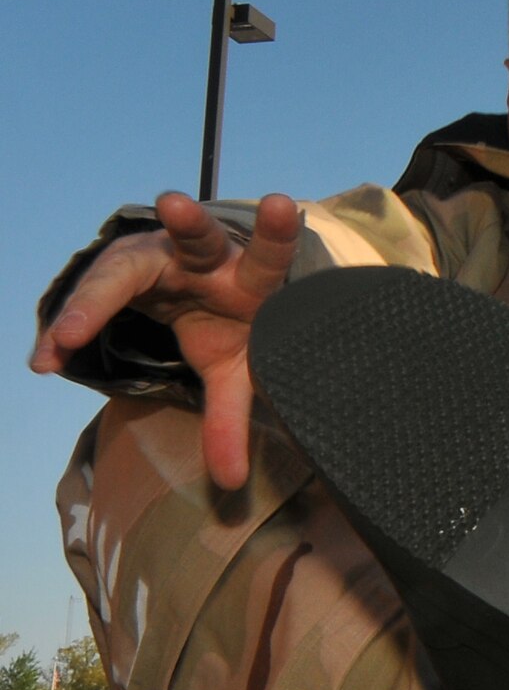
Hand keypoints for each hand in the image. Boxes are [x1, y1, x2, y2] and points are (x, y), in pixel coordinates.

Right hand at [31, 190, 301, 488]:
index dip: (275, 232)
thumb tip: (232, 485)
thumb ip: (231, 420)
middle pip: (198, 238)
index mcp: (249, 277)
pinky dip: (72, 328)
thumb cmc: (229, 325)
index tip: (279, 204)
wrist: (195, 291)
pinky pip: (92, 298)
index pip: (269, 253)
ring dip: (97, 294)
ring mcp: (154, 259)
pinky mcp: (121, 267)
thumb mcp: (233, 369)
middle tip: (172, 204)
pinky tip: (48, 359)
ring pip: (130, 265)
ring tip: (67, 333)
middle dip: (188, 223)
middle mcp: (204, 259)